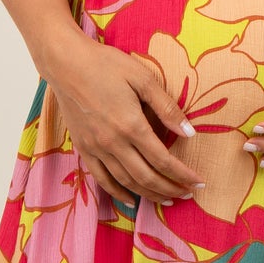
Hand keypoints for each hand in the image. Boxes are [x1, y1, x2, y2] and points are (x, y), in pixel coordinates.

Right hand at [47, 36, 206, 205]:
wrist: (65, 63)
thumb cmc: (106, 65)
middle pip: (147, 177)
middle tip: (187, 195)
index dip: (183, 175)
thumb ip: (167, 108)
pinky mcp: (83, 148)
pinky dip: (117, 193)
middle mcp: (113, 143)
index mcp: (131, 125)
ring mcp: (96, 148)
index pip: (163, 160)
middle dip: (170, 189)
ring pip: (126, 182)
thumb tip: (189, 132)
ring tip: (166, 199)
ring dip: (149, 194)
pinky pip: (101, 179)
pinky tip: (131, 200)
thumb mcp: (143, 78)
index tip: (198, 183)